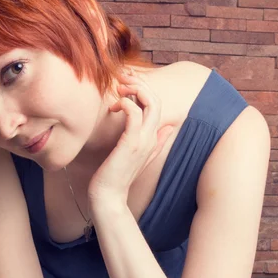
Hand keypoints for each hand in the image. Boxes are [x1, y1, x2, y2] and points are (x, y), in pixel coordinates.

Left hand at [87, 70, 173, 204]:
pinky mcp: (131, 143)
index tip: (125, 87)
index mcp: (153, 138)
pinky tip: (114, 107)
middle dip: (140, 84)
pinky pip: (134, 112)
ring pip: (151, 103)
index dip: (144, 90)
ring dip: (135, 89)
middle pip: (157, 100)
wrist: (109, 197)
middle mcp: (151, 137)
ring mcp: (143, 140)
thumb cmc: (116, 176)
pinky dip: (126, 103)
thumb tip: (167, 128)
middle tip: (121, 81)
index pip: (157, 105)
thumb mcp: (138, 157)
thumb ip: (155, 142)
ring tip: (119, 90)